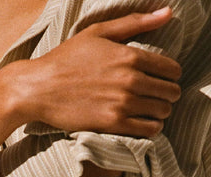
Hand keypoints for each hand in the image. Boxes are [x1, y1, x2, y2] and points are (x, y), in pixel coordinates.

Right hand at [3, 8, 181, 137]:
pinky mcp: (113, 123)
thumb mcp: (98, 32)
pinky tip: (142, 123)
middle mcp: (130, 80)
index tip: (161, 79)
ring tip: (148, 110)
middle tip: (155, 96)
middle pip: (171, 92)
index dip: (170, 75)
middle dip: (167, 94)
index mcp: (130, 56)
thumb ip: (136, 22)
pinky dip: (151, 128)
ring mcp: (123, 103)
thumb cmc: (66, 58)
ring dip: (160, 112)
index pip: (172, 69)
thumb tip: (169, 12)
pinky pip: (149, 130)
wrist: (38, 88)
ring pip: (163, 111)